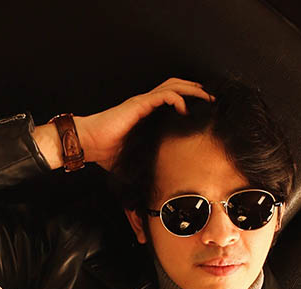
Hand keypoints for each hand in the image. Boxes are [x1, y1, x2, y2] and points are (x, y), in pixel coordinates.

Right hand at [75, 78, 212, 169]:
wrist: (89, 143)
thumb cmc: (106, 152)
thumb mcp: (133, 161)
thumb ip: (144, 166)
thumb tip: (153, 189)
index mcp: (146, 113)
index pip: (172, 98)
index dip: (189, 99)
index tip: (203, 109)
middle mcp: (146, 104)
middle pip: (176, 87)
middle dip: (196, 90)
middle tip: (211, 99)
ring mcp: (143, 102)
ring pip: (173, 86)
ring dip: (191, 89)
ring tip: (205, 97)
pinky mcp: (138, 104)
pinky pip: (163, 96)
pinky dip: (177, 98)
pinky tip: (184, 109)